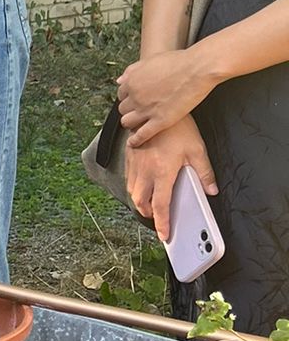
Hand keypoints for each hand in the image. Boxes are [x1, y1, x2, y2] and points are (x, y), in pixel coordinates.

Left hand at [117, 45, 211, 145]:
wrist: (196, 69)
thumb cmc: (178, 62)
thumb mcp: (149, 61)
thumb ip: (132, 71)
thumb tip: (120, 80)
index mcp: (132, 82)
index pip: (121, 95)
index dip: (128, 98)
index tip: (133, 101)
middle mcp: (136, 97)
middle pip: (123, 109)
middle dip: (129, 110)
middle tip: (137, 112)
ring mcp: (146, 110)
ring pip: (127, 122)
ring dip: (131, 123)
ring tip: (136, 124)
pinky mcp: (160, 121)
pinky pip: (142, 135)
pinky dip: (136, 140)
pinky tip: (134, 143)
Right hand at [125, 116, 216, 240]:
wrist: (156, 106)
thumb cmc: (178, 127)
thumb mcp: (197, 149)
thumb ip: (204, 172)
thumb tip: (211, 190)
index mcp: (162, 171)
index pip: (161, 205)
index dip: (162, 223)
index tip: (163, 234)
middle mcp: (145, 170)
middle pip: (141, 201)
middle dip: (147, 213)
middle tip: (157, 217)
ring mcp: (135, 162)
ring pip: (132, 190)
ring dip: (140, 201)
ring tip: (150, 202)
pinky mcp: (130, 154)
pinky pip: (129, 177)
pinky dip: (134, 186)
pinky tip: (143, 183)